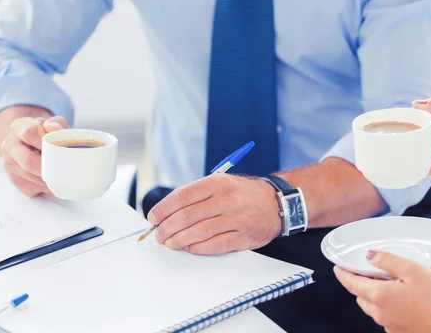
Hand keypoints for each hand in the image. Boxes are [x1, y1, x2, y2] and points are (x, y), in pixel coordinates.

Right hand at [0, 115, 67, 196]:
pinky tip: (53, 179)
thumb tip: (54, 129)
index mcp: (18, 128)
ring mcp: (9, 165)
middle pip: (28, 160)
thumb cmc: (45, 133)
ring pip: (31, 176)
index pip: (30, 133)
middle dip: (48, 165)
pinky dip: (46, 185)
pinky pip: (33, 187)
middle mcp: (9, 146)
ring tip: (61, 172)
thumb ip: (56, 124)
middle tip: (63, 166)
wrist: (31, 144)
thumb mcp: (52, 124)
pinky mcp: (15, 181)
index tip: (57, 146)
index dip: (46, 141)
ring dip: (49, 177)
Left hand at [148, 174, 281, 254]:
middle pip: (187, 216)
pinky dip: (197, 248)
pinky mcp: (243, 236)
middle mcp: (227, 199)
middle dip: (167, 227)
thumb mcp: (222, 182)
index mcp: (218, 182)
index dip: (163, 208)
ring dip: (179, 240)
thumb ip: (198, 194)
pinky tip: (188, 247)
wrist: (277, 203)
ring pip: (199, 232)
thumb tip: (168, 211)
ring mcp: (236, 219)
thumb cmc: (244, 193)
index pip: (183, 196)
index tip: (153, 217)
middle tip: (158, 234)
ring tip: (169, 243)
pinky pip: (215, 245)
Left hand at [334, 251, 430, 332]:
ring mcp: (390, 325)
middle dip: (363, 282)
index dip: (342, 273)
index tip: (338, 267)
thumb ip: (388, 261)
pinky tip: (415, 295)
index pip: (351, 283)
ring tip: (403, 280)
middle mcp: (380, 313)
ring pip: (377, 305)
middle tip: (373, 270)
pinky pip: (391, 314)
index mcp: (379, 296)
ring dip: (382, 292)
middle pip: (362, 295)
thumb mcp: (413, 270)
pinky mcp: (401, 331)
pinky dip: (396, 303)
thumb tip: (370, 256)